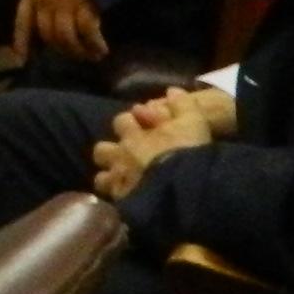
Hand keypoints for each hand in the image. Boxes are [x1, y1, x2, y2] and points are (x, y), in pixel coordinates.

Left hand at [11, 0, 107, 63]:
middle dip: (60, 49)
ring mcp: (65, 3)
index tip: (21, 58)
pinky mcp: (86, 5)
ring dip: (77, 52)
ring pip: (66, 38)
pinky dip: (94, 45)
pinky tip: (101, 50)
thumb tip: (46, 22)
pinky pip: (87, 33)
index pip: (23, 20)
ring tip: (89, 55)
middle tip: (72, 55)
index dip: (22, 40)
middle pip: (48, 34)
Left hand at [91, 88, 232, 199]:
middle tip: (126, 158)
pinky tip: (127, 201)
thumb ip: (181, 105)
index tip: (140, 127)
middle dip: (110, 152)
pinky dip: (117, 198)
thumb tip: (171, 91)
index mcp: (134, 134)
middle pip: (101, 149)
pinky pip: (111, 200)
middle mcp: (120, 155)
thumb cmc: (187, 150)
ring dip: (110, 177)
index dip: (129, 123)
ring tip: (123, 182)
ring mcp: (118, 180)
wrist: (182, 185)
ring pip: (100, 177)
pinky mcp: (121, 202)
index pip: (121, 121)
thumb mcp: (192, 121)